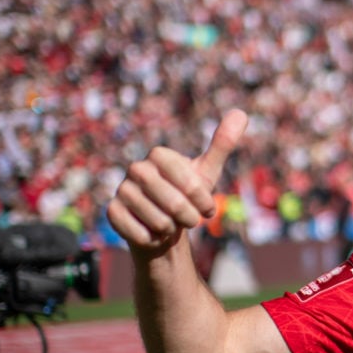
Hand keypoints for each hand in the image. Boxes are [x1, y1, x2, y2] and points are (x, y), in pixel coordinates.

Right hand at [108, 110, 247, 253]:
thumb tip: (240, 113)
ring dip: (172, 229)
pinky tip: (152, 232)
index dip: (202, 200)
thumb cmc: (188, 196)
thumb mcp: (207, 172)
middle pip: (173, 203)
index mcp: (159, 155)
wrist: (164, 224)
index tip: (208, 209)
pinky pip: (139, 233)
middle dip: (189, 217)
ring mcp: (122, 190)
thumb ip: (222, 144)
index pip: (189, 182)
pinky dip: (154, 239)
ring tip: (170, 223)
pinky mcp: (112, 212)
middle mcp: (136, 169)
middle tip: (191, 220)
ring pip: (158, 221)